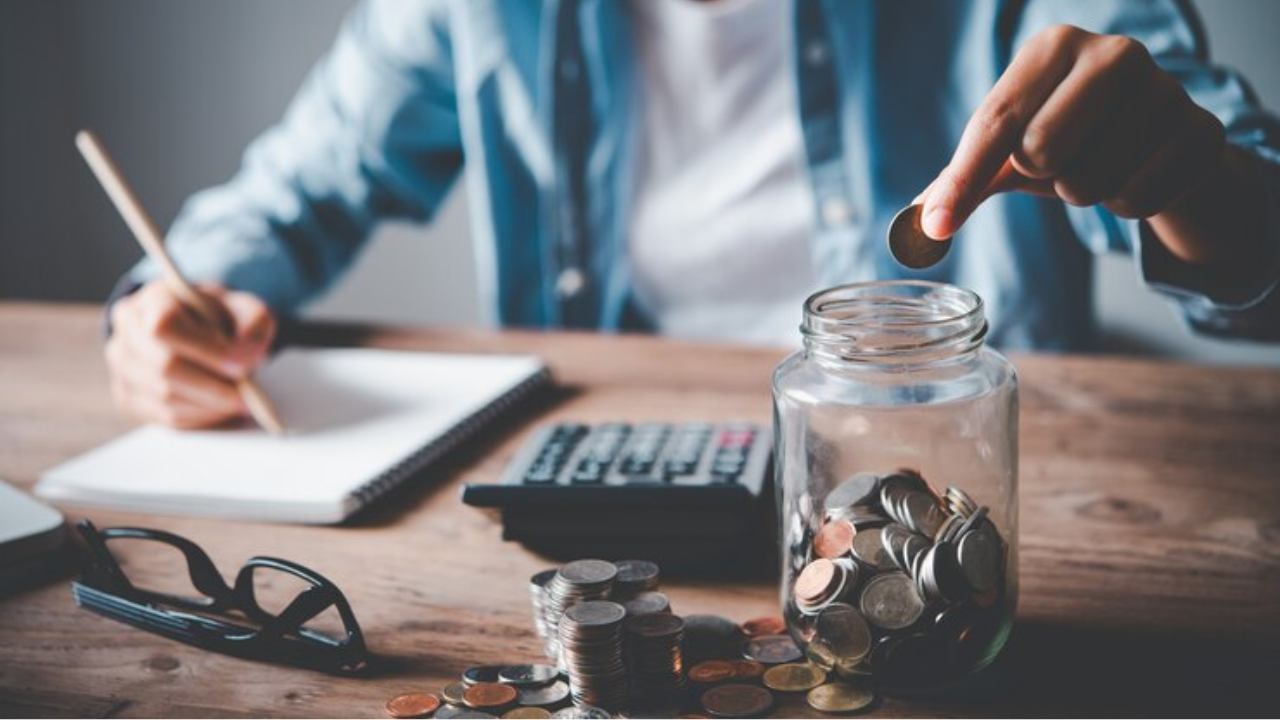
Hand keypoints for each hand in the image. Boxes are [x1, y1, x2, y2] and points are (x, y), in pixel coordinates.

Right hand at [106, 282, 274, 428]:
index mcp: (154, 298)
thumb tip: (249, 358)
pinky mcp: (128, 396)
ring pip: (165, 398)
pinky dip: (201, 418)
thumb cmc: (222, 317)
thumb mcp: (245, 308)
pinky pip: (166, 417)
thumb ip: (254, 324)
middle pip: (165, 368)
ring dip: (210, 406)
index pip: (165, 327)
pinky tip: (223, 410)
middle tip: (248, 396)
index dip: (207, 351)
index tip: (245, 367)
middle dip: (214, 387)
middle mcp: (128, 330)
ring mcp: (122, 365)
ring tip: (241, 403)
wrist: (197, 327)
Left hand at [920, 24, 1226, 242]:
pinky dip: (1128, 204)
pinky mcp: (1202, 132)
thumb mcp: (1010, 152)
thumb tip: (917, 224)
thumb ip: (961, 181)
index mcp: (1053, 47)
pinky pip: (1137, 201)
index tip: (938, 224)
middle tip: (1061, 160)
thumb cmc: (1071, 137)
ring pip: (1089, 184)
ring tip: (1101, 165)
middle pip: (1040, 152)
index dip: (963, 180)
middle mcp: (1113, 53)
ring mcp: (1166, 88)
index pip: (995, 123)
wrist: (1156, 143)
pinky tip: (1137, 174)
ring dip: (1086, 193)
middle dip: (1042, 176)